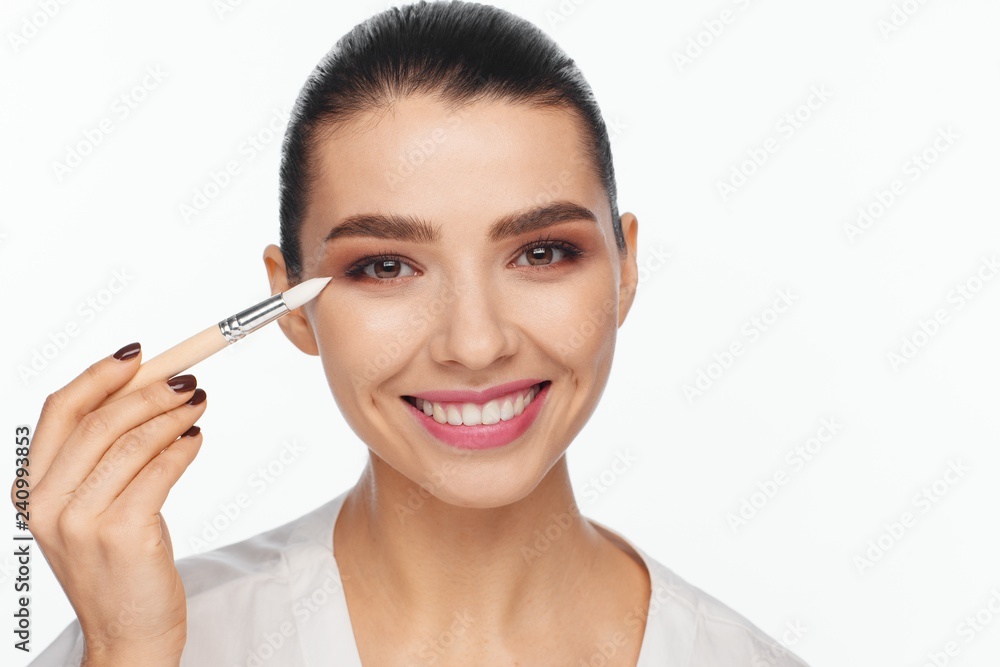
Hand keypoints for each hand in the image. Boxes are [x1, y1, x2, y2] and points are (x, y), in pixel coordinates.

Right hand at [10, 342, 206, 664]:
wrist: (128, 636)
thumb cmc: (117, 566)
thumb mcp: (94, 508)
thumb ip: (105, 457)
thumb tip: (146, 390)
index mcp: (33, 489)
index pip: (60, 411)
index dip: (100, 375)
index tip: (139, 354)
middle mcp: (48, 504)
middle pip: (102, 420)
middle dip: (151, 391)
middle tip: (189, 381)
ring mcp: (82, 521)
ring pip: (136, 442)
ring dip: (174, 415)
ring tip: (199, 404)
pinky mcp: (123, 533)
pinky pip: (161, 469)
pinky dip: (184, 446)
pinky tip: (196, 438)